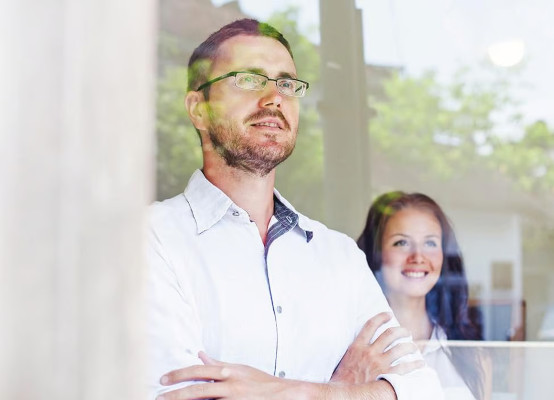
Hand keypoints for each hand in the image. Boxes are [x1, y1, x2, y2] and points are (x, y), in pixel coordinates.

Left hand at [157, 351, 307, 399]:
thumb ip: (218, 364)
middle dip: (176, 394)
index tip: (164, 379)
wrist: (284, 395)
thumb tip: (201, 355)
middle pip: (197, 389)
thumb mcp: (240, 369)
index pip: (198, 371)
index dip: (179, 374)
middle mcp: (230, 385)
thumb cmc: (261, 382)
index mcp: (229, 372)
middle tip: (159, 397)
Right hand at [331, 312, 424, 383]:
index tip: (389, 314)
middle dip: (401, 330)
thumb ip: (356, 349)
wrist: (344, 394)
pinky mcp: (386, 376)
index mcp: (357, 346)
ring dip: (410, 346)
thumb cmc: (343, 379)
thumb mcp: (346, 359)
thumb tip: (364, 342)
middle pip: (389, 334)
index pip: (370, 325)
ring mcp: (378, 364)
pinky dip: (415, 364)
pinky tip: (421, 363)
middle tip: (406, 332)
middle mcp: (369, 352)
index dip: (381, 317)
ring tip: (414, 347)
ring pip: (399, 348)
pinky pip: (405, 367)